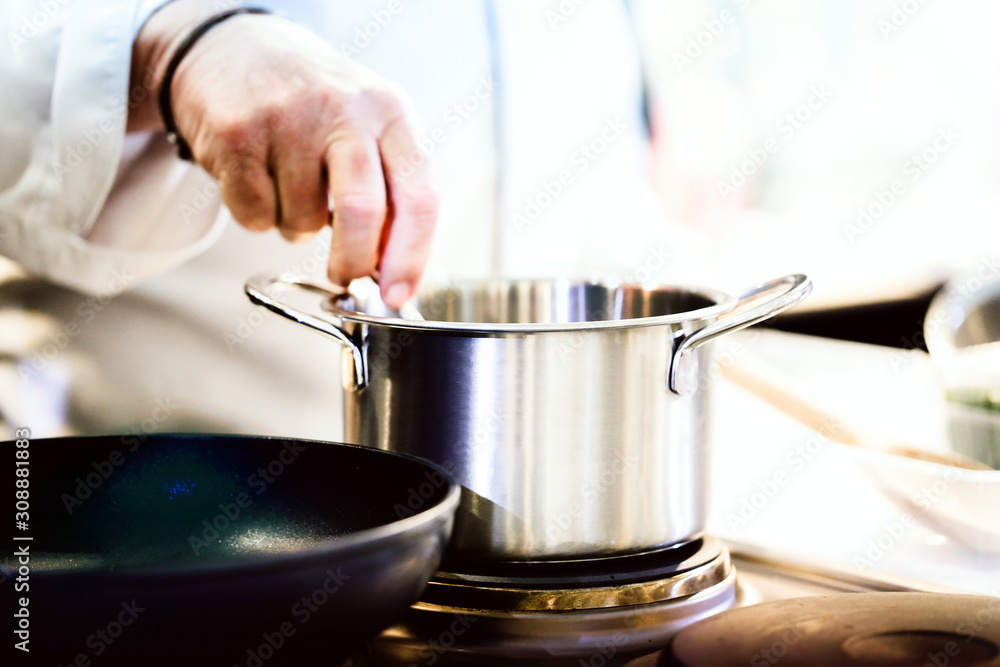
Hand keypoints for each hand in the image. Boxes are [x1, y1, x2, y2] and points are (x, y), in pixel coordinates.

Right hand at [130, 2, 437, 307]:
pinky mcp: (237, 133)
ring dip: (295, 226)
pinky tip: (256, 174)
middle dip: (353, 261)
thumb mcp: (367, 128)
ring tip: (288, 183)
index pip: (419, 195)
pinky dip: (256, 215)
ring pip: (301, 222)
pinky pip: (254, 215)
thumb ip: (390, 191)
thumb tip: (396, 270)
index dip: (411, 257)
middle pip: (362, 213)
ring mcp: (288, 118)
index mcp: (390, 112)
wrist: (228, 48)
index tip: (397, 295)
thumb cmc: (311, 104)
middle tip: (345, 276)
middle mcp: (344, 110)